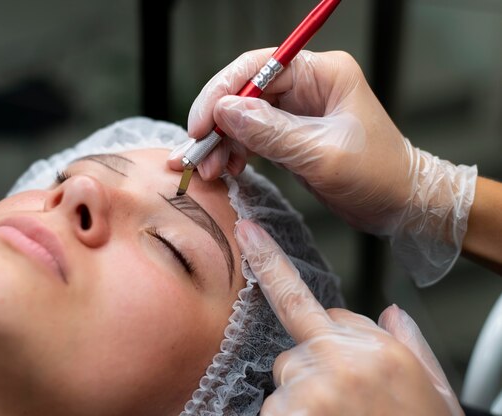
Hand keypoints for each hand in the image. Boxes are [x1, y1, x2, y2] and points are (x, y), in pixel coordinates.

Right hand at [170, 49, 475, 284]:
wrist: (400, 204)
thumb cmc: (378, 175)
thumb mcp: (321, 155)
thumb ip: (271, 133)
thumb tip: (225, 111)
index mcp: (322, 73)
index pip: (257, 67)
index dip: (222, 92)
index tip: (201, 124)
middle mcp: (307, 85)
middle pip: (244, 91)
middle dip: (216, 122)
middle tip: (195, 152)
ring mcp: (297, 110)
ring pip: (243, 116)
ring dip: (221, 142)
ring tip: (208, 169)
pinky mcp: (291, 134)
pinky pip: (252, 136)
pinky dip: (235, 152)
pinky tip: (227, 169)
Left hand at [234, 219, 463, 414]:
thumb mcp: (432, 389)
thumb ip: (408, 346)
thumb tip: (393, 314)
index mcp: (370, 346)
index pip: (301, 297)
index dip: (270, 265)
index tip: (246, 234)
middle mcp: (335, 361)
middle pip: (293, 350)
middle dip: (311, 371)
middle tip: (347, 403)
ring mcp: (309, 392)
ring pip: (283, 384)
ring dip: (302, 403)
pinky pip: (273, 411)